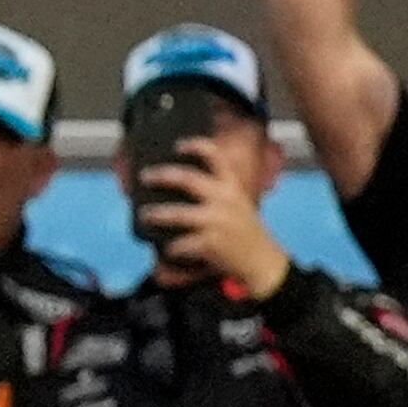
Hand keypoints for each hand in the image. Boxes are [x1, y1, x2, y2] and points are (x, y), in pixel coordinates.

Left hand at [137, 144, 291, 295]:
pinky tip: (168, 250)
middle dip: (161, 176)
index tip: (177, 145)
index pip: (215, 157)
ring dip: (156, 214)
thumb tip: (181, 182)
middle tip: (145, 176)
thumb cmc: (244, 230)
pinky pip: (180, 244)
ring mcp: (216, 221)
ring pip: (176, 214)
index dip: (195, 146)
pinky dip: (171, 247)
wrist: (262, 261)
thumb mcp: (237, 203)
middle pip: (187, 179)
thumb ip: (217, 192)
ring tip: (144, 214)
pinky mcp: (210, 243)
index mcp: (231, 186)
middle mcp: (224, 199)